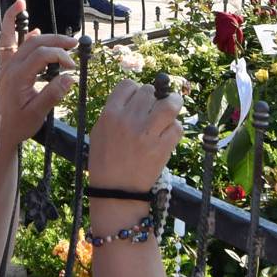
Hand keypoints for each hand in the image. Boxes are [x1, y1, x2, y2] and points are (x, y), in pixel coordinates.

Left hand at [0, 5, 80, 151]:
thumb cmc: (16, 125)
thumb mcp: (37, 114)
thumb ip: (52, 95)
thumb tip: (70, 77)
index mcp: (18, 76)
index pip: (42, 54)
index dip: (60, 56)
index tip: (73, 66)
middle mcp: (10, 67)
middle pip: (35, 42)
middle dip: (56, 39)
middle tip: (74, 43)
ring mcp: (6, 66)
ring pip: (23, 40)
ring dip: (43, 35)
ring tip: (60, 35)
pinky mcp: (5, 69)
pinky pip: (11, 45)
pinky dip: (21, 34)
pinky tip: (34, 30)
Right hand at [87, 76, 184, 194]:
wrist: (116, 192)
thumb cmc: (105, 161)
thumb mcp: (99, 131)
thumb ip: (116, 110)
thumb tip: (138, 94)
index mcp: (110, 114)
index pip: (128, 85)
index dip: (136, 91)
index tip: (139, 100)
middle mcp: (128, 120)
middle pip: (149, 91)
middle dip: (153, 98)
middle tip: (153, 110)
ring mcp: (146, 134)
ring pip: (169, 104)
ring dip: (173, 103)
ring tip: (173, 107)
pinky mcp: (162, 148)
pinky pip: (177, 127)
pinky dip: (175, 129)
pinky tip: (168, 135)